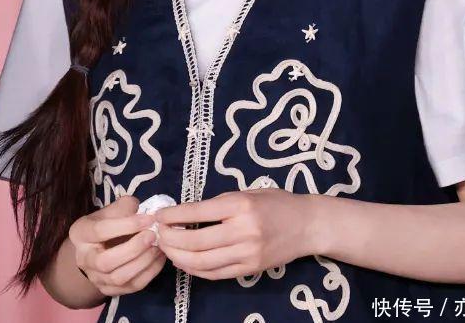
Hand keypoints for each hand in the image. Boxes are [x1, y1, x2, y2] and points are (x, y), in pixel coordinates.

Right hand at [68, 196, 166, 296]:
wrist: (94, 249)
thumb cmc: (104, 224)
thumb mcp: (109, 210)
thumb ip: (124, 207)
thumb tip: (140, 210)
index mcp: (81, 234)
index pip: (101, 231)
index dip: (127, 225)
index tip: (149, 218)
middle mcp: (84, 260)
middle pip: (106, 262)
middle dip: (133, 249)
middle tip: (152, 235)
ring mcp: (96, 278)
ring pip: (119, 278)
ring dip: (142, 262)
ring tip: (158, 247)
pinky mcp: (110, 291)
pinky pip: (131, 287)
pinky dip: (149, 273)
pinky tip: (159, 258)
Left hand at [152, 189, 315, 280]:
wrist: (307, 225)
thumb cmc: (276, 202)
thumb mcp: (248, 192)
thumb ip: (221, 203)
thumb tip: (187, 212)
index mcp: (241, 206)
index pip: (198, 213)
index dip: (173, 215)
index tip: (158, 215)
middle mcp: (243, 231)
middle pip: (195, 242)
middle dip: (170, 239)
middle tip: (157, 234)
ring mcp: (247, 254)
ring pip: (202, 262)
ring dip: (178, 257)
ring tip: (166, 248)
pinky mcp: (249, 270)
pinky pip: (215, 273)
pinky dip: (195, 269)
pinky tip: (184, 261)